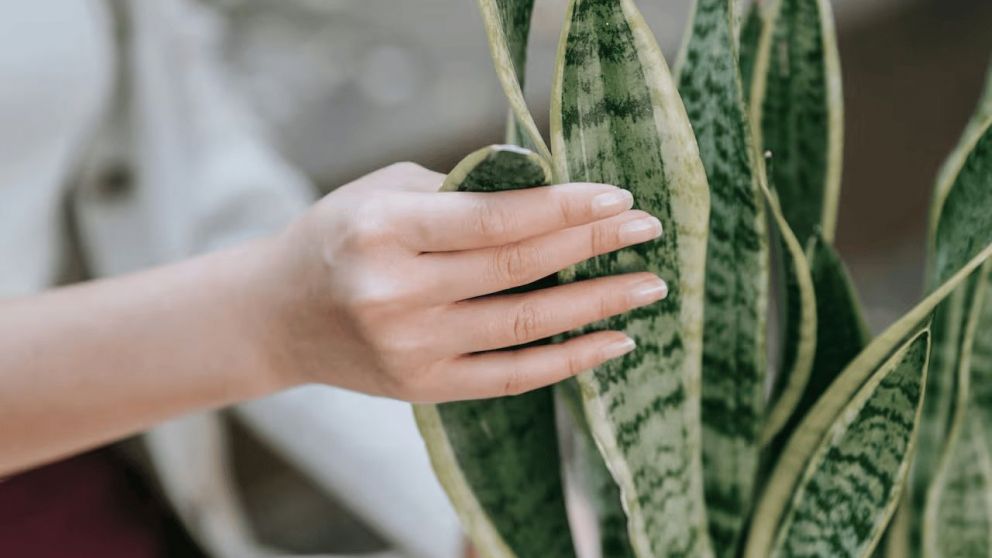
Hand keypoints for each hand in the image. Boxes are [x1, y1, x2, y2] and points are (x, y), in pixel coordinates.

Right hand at [261, 162, 666, 402]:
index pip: (494, 218)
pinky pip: (510, 377)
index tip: (618, 197)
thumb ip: (459, 189)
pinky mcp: (423, 387)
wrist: (278, 316)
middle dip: (593, 245)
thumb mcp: (383, 192)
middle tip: (649, 230)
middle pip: (517, 268)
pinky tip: (613, 342)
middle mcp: (394, 292)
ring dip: (596, 304)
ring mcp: (409, 347)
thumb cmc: (339, 236)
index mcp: (383, 230)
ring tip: (648, 286)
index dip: (563, 208)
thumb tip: (549, 190)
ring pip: (524, 325)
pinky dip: (567, 361)